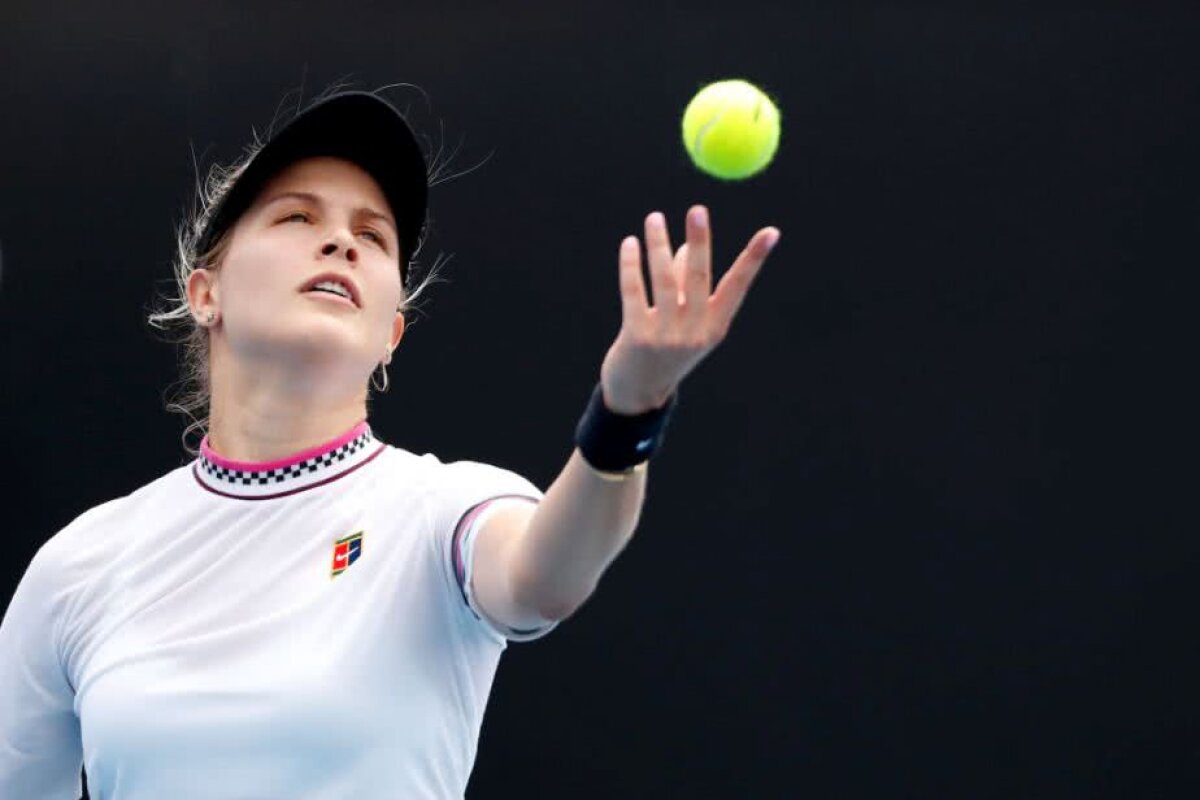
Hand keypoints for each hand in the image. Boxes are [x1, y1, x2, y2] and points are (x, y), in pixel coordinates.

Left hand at [599, 205, 779, 414]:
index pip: (738, 286)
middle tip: (698, 210)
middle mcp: (694, 332)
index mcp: (715, 327)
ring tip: (654, 218)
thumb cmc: (665, 349)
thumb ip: (685, 285)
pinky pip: (634, 291)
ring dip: (658, 244)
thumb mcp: (685, 322)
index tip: (771, 232)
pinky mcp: (636, 336)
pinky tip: (630, 244)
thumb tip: (683, 245)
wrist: (638, 393)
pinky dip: (632, 264)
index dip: (754, 259)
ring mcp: (665, 336)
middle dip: (700, 242)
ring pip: (663, 280)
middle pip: (699, 278)